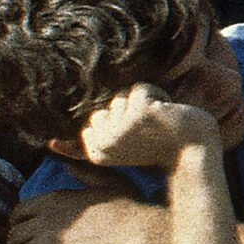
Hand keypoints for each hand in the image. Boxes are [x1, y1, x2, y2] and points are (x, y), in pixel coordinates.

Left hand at [6, 187, 163, 243]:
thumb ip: (82, 172)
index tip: (22, 232)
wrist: (137, 233)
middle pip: (14, 236)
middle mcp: (46, 219)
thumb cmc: (126, 208)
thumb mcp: (105, 182)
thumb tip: (64, 163)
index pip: (19, 212)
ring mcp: (49, 241)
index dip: (16, 224)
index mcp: (54, 199)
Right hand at [76, 83, 220, 168]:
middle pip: (106, 105)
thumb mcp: (116, 150)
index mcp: (96, 153)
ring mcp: (120, 128)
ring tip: (159, 124)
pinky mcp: (139, 114)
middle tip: (149, 131)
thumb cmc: (158, 150)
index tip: (137, 140)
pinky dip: (157, 96)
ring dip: (145, 104)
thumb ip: (82, 147)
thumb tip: (49, 143)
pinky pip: (140, 88)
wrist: (195, 154)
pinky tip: (167, 114)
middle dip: (130, 111)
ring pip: (122, 95)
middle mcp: (103, 143)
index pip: (94, 118)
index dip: (120, 120)